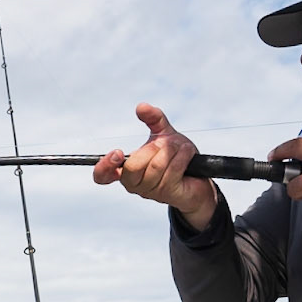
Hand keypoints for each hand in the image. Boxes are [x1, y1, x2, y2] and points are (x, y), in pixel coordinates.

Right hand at [93, 103, 218, 230]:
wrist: (198, 176)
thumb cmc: (176, 157)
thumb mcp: (163, 134)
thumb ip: (152, 118)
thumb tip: (141, 107)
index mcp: (126, 171)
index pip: (103, 176)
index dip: (105, 166)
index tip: (118, 152)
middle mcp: (134, 184)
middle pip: (133, 167)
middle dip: (153, 148)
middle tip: (164, 144)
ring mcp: (151, 192)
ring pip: (156, 166)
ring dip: (172, 150)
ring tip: (180, 147)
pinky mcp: (168, 194)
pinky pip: (172, 169)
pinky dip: (183, 156)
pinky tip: (187, 153)